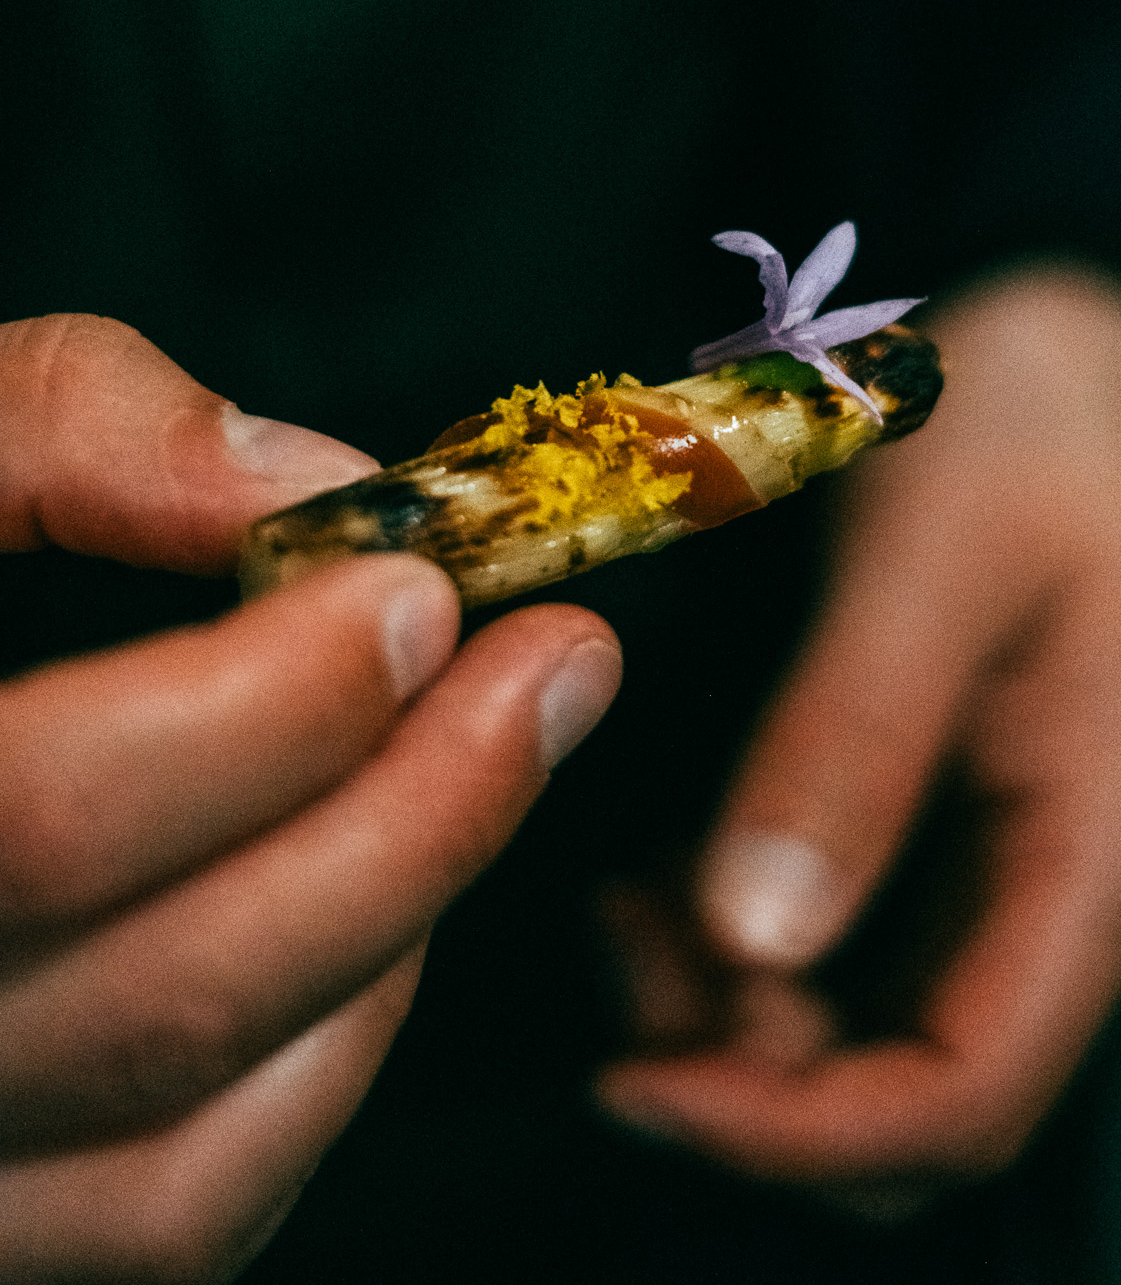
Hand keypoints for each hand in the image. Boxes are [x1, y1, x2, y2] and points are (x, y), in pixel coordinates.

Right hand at [0, 315, 621, 1282]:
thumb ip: (51, 425)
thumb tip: (294, 478)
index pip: (46, 817)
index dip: (264, 709)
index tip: (416, 589)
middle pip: (169, 998)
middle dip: (418, 814)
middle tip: (559, 662)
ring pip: (200, 1142)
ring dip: (391, 933)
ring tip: (480, 758)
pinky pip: (179, 1210)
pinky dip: (323, 1062)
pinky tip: (379, 903)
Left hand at [597, 266, 1120, 1196]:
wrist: (1082, 364)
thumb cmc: (1022, 432)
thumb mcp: (931, 557)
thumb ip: (852, 738)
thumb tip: (751, 941)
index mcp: (1102, 850)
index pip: (966, 1093)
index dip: (794, 1129)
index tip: (635, 1075)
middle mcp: (1072, 899)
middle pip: (910, 1099)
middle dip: (748, 1075)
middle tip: (613, 946)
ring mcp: (1017, 872)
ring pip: (868, 1040)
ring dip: (728, 1014)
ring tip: (616, 894)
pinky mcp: (956, 836)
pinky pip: (852, 958)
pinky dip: (741, 951)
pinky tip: (654, 869)